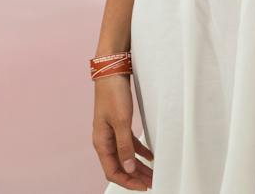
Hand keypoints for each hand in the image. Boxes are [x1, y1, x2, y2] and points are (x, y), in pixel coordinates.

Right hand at [92, 75, 153, 189]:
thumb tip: (128, 169)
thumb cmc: (114, 95)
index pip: (113, 171)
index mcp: (102, 143)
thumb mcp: (121, 122)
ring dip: (139, 166)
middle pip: (120, 166)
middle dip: (136, 176)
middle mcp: (105, 141)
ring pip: (126, 156)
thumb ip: (125, 146)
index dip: (128, 181)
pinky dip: (139, 152)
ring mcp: (112, 133)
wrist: (112, 72)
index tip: (144, 186)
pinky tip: (151, 156)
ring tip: (153, 173)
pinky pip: (129, 144)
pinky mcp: (119, 125)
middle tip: (153, 182)